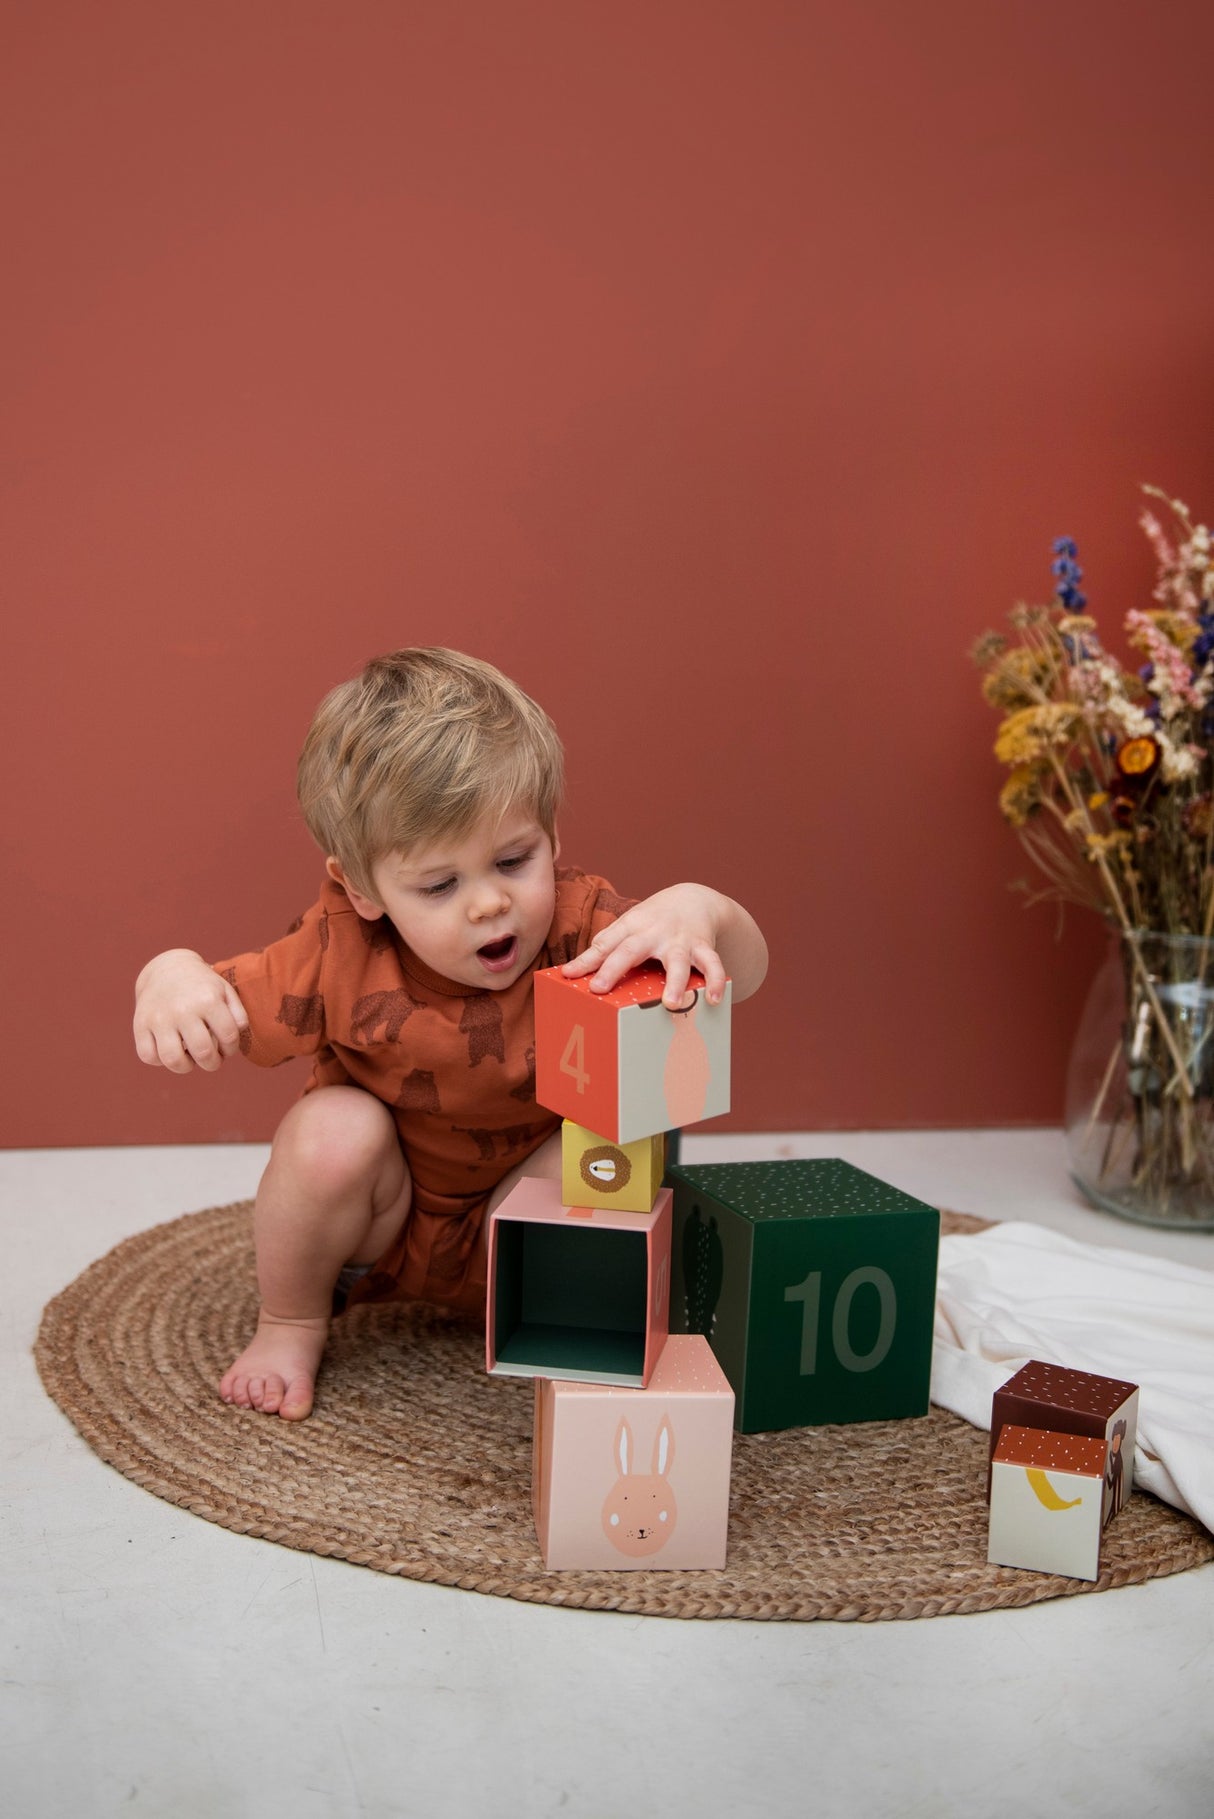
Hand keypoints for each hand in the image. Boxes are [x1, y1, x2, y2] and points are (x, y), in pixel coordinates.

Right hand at [133, 949, 248, 1073]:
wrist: (167, 969)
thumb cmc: (202, 987)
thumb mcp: (225, 992)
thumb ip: (238, 1015)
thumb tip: (237, 1036)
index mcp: (208, 1000)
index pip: (228, 1038)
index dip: (231, 1049)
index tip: (226, 1048)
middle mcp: (183, 1009)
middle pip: (203, 1053)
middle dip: (212, 1064)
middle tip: (211, 1059)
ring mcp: (159, 1018)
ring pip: (173, 1060)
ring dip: (186, 1067)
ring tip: (190, 1060)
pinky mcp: (140, 1024)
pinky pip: (148, 1056)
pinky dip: (159, 1061)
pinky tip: (169, 1050)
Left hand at [561, 884, 730, 1009]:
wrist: (695, 899)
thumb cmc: (653, 920)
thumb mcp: (629, 925)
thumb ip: (607, 944)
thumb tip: (576, 969)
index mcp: (631, 927)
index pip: (605, 943)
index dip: (586, 959)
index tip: (568, 975)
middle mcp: (653, 932)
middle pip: (631, 950)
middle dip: (614, 969)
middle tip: (598, 989)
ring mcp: (679, 940)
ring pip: (676, 961)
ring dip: (674, 982)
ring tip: (670, 1004)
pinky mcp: (703, 947)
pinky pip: (712, 964)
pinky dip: (716, 981)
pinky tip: (714, 999)